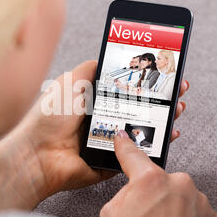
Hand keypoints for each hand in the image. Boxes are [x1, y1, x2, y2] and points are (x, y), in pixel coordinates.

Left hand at [19, 60, 188, 197]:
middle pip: (141, 106)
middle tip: (179, 88)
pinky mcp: (113, 161)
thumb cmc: (50, 117)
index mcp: (95, 101)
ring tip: (178, 107)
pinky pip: (139, 153)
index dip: (147, 79)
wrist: (38, 155)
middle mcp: (104, 119)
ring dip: (165, 118)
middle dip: (162, 97)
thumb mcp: (70, 81)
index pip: (128, 88)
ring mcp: (110, 140)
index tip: (165, 71)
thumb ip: (90, 68)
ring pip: (144, 128)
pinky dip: (157, 144)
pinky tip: (171, 133)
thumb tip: (106, 56)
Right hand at [100, 131, 216, 216]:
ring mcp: (200, 202)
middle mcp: (179, 185)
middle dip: (155, 193)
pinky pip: (199, 212)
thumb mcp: (110, 214)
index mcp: (151, 180)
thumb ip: (125, 191)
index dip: (125, 145)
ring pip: (182, 196)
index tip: (124, 138)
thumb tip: (134, 186)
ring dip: (174, 208)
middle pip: (162, 180)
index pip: (134, 155)